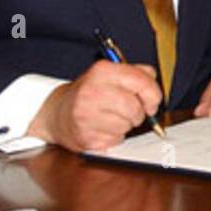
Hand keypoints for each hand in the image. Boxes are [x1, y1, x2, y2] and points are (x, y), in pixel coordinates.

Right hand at [28, 60, 161, 151]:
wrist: (57, 113)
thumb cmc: (89, 94)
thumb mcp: (109, 74)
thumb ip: (136, 72)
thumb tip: (153, 79)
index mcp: (102, 71)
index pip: (142, 81)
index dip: (153, 95)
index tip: (152, 102)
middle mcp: (93, 91)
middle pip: (135, 107)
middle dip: (138, 113)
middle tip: (129, 113)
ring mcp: (87, 115)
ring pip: (127, 125)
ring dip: (126, 125)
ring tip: (112, 119)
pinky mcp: (86, 136)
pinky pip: (116, 139)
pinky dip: (115, 136)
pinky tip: (103, 129)